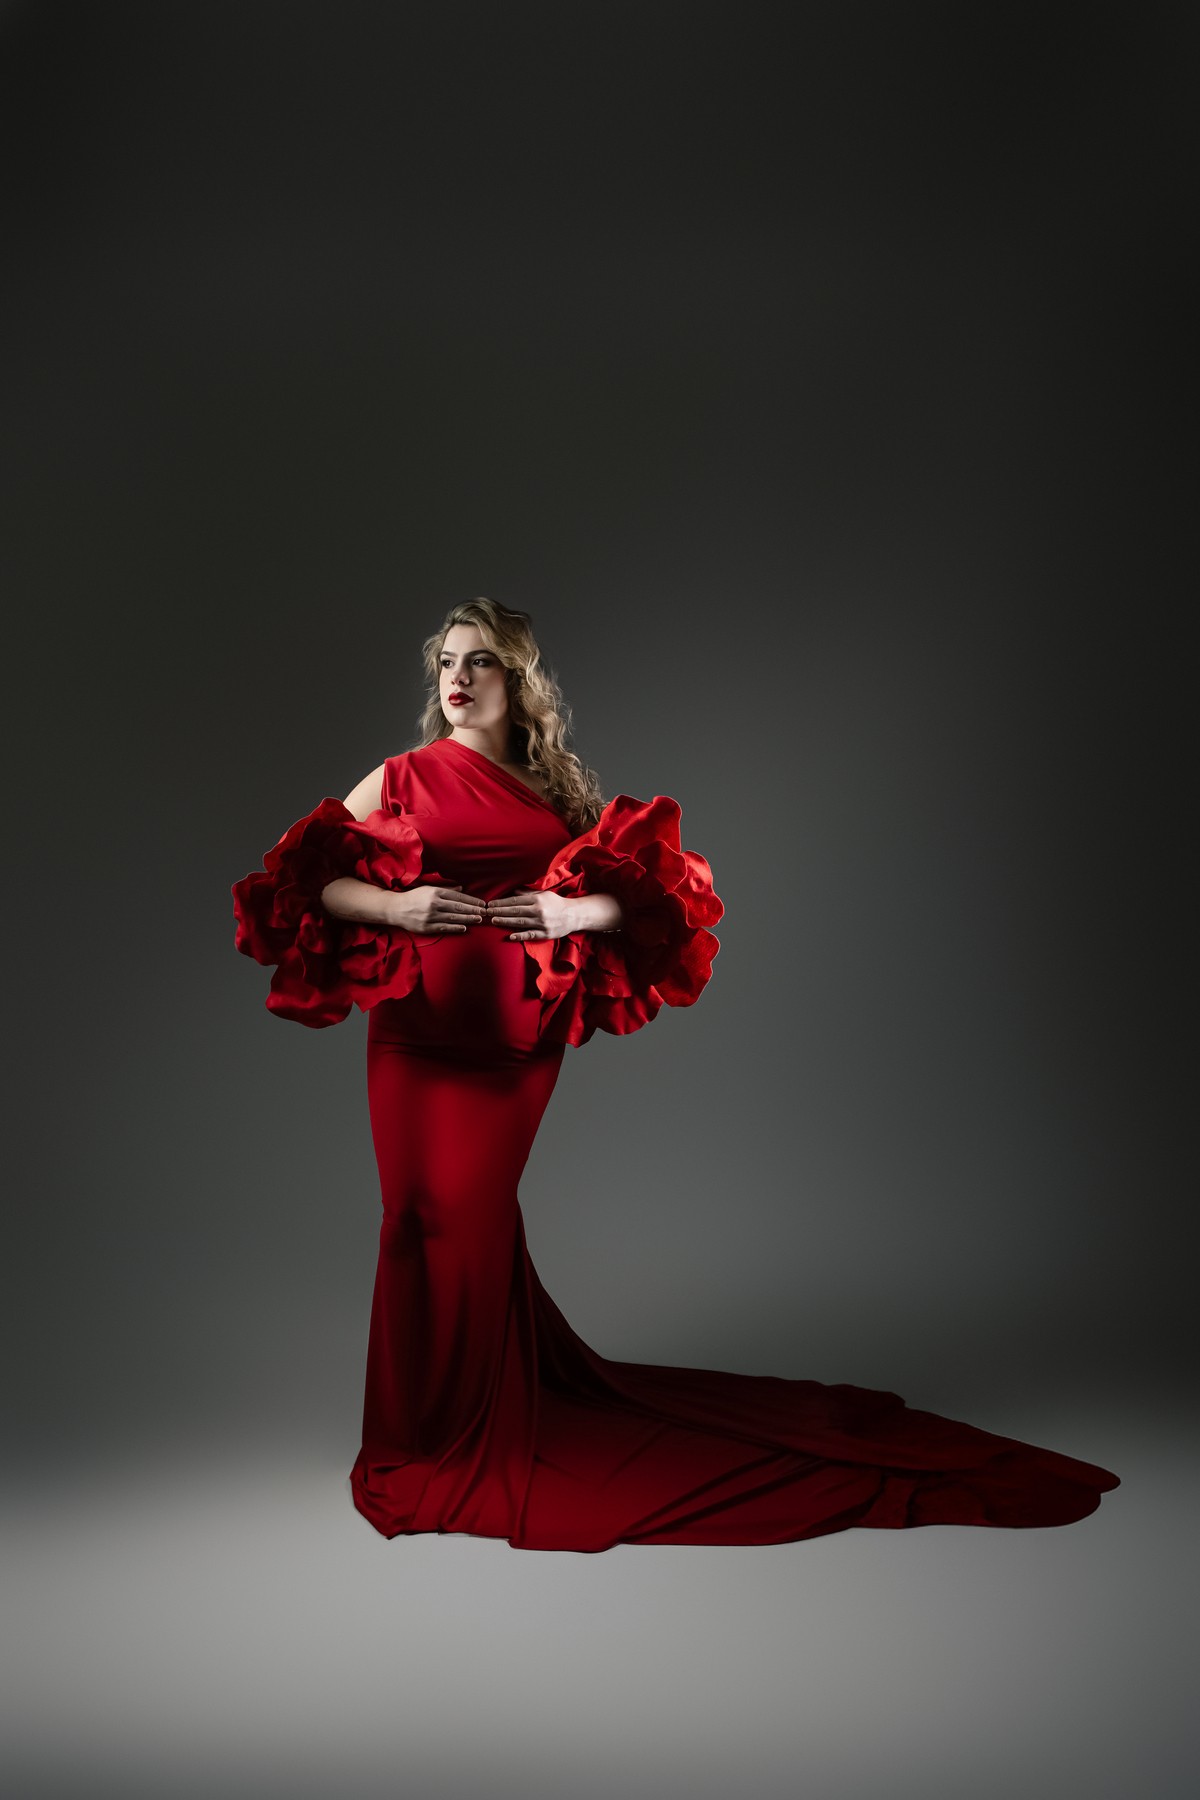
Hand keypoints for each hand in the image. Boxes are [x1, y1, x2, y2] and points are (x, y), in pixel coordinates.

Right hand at [389, 884, 485, 933]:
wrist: (395, 909)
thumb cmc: (413, 897)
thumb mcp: (428, 888)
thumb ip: (446, 888)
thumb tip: (461, 888)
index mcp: (435, 892)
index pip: (458, 896)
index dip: (472, 900)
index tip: (482, 903)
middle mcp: (434, 903)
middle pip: (458, 907)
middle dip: (474, 910)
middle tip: (485, 912)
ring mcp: (430, 916)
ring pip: (454, 918)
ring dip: (468, 919)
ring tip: (479, 919)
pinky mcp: (427, 927)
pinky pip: (445, 928)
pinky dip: (456, 928)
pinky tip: (465, 928)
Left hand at [485, 888, 621, 939]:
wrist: (574, 915)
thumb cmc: (556, 903)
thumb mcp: (543, 894)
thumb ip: (527, 894)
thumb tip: (512, 891)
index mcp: (537, 900)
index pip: (515, 901)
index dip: (501, 902)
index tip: (490, 904)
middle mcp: (539, 911)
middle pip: (515, 911)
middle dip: (499, 911)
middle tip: (486, 912)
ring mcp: (542, 923)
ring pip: (520, 922)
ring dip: (505, 921)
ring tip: (493, 920)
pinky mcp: (545, 934)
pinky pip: (530, 935)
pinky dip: (520, 935)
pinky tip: (510, 936)